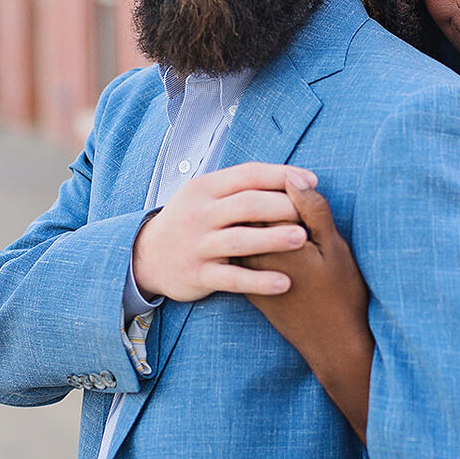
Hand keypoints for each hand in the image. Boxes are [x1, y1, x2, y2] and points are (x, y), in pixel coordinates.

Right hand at [132, 163, 315, 301]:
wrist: (147, 257)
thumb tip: (292, 177)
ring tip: (303, 239)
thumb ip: (241, 187)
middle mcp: (200, 213)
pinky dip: (259, 281)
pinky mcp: (197, 274)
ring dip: (273, 238)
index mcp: (206, 188)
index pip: (248, 174)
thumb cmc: (191, 222)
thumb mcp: (206, 197)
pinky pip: (232, 279)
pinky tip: (284, 283)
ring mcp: (197, 245)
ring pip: (240, 239)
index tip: (312, 181)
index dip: (282, 175)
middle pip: (247, 204)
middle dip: (282, 206)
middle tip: (311, 213)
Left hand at [245, 178, 373, 440]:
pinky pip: (246, 254)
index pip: (262, 192)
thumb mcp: (334, 247)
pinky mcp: (250, 287)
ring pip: (245, 232)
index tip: (302, 184)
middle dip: (266, 198)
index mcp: (273, 239)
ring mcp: (248, 272)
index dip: (281, 181)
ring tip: (292, 226)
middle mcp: (253, 254)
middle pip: (247, 211)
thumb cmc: (340, 294)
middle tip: (295, 203)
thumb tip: (294, 178)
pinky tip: (281, 244)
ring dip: (261, 221)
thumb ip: (312, 210)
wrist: (331, 343)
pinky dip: (259, 242)